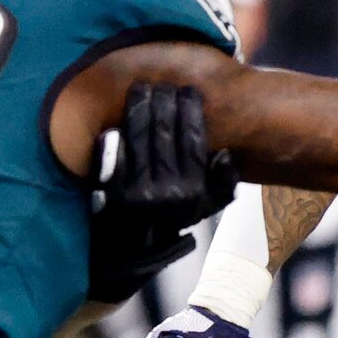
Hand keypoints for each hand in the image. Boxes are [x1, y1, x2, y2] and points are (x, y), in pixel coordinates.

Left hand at [88, 82, 235, 301]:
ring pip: (140, 135)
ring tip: (143, 89)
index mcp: (193, 194)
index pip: (193, 140)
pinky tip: (124, 111)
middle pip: (165, 132)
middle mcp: (168, 193)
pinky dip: (120, 128)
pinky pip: (116, 150)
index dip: (191, 110)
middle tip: (163, 85)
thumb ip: (225, 184)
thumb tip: (225, 156)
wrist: (132, 251)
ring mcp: (138, 192)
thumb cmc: (174, 219)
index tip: (188, 91)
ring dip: (141, 106)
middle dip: (164, 101)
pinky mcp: (113, 190)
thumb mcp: (207, 208)